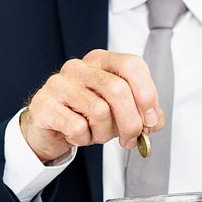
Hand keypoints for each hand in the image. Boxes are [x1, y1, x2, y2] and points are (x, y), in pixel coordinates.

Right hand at [20, 49, 165, 161]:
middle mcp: (79, 67)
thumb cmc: (84, 116)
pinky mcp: (45, 104)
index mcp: (101, 61)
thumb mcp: (118, 113)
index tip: (150, 119)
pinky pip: (77, 127)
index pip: (132, 66)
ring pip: (99, 111)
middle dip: (130, 122)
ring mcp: (59, 83)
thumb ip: (141, 113)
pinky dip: (83, 139)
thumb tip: (155, 120)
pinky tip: (77, 136)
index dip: (147, 95)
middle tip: (129, 140)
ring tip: (94, 134)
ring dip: (102, 133)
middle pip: (118, 90)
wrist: (48, 128)